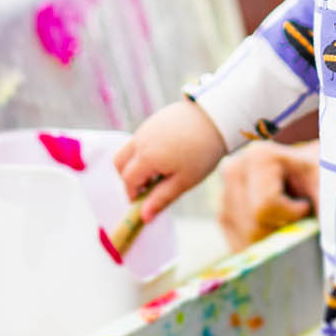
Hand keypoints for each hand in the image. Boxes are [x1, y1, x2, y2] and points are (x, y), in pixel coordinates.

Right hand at [113, 100, 226, 222]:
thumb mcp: (184, 181)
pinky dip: (144, 151)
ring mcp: (146, 127)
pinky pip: (140, 138)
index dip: (132, 194)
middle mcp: (140, 140)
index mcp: (146, 157)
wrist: (216, 117)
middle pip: (119, 163)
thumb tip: (143, 217)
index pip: (128, 181)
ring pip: (129, 149)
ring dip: (136, 164)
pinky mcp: (154, 119)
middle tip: (148, 187)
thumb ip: (161, 199)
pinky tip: (167, 154)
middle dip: (128, 178)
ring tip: (162, 170)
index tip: (143, 202)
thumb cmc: (202, 152)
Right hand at [217, 140, 320, 250]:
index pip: (263, 208)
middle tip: (298, 216)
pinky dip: (260, 245)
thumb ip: (323, 206)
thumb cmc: (324, 175)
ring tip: (286, 217)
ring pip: (244, 238)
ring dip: (271, 239)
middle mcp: (233, 169)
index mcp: (258, 156)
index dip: (291, 215)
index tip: (306, 204)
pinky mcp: (223, 211)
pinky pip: (237, 244)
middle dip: (281, 232)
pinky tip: (275, 227)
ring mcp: (223, 191)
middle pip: (252, 227)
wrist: (314, 170)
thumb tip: (325, 254)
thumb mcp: (328, 185)